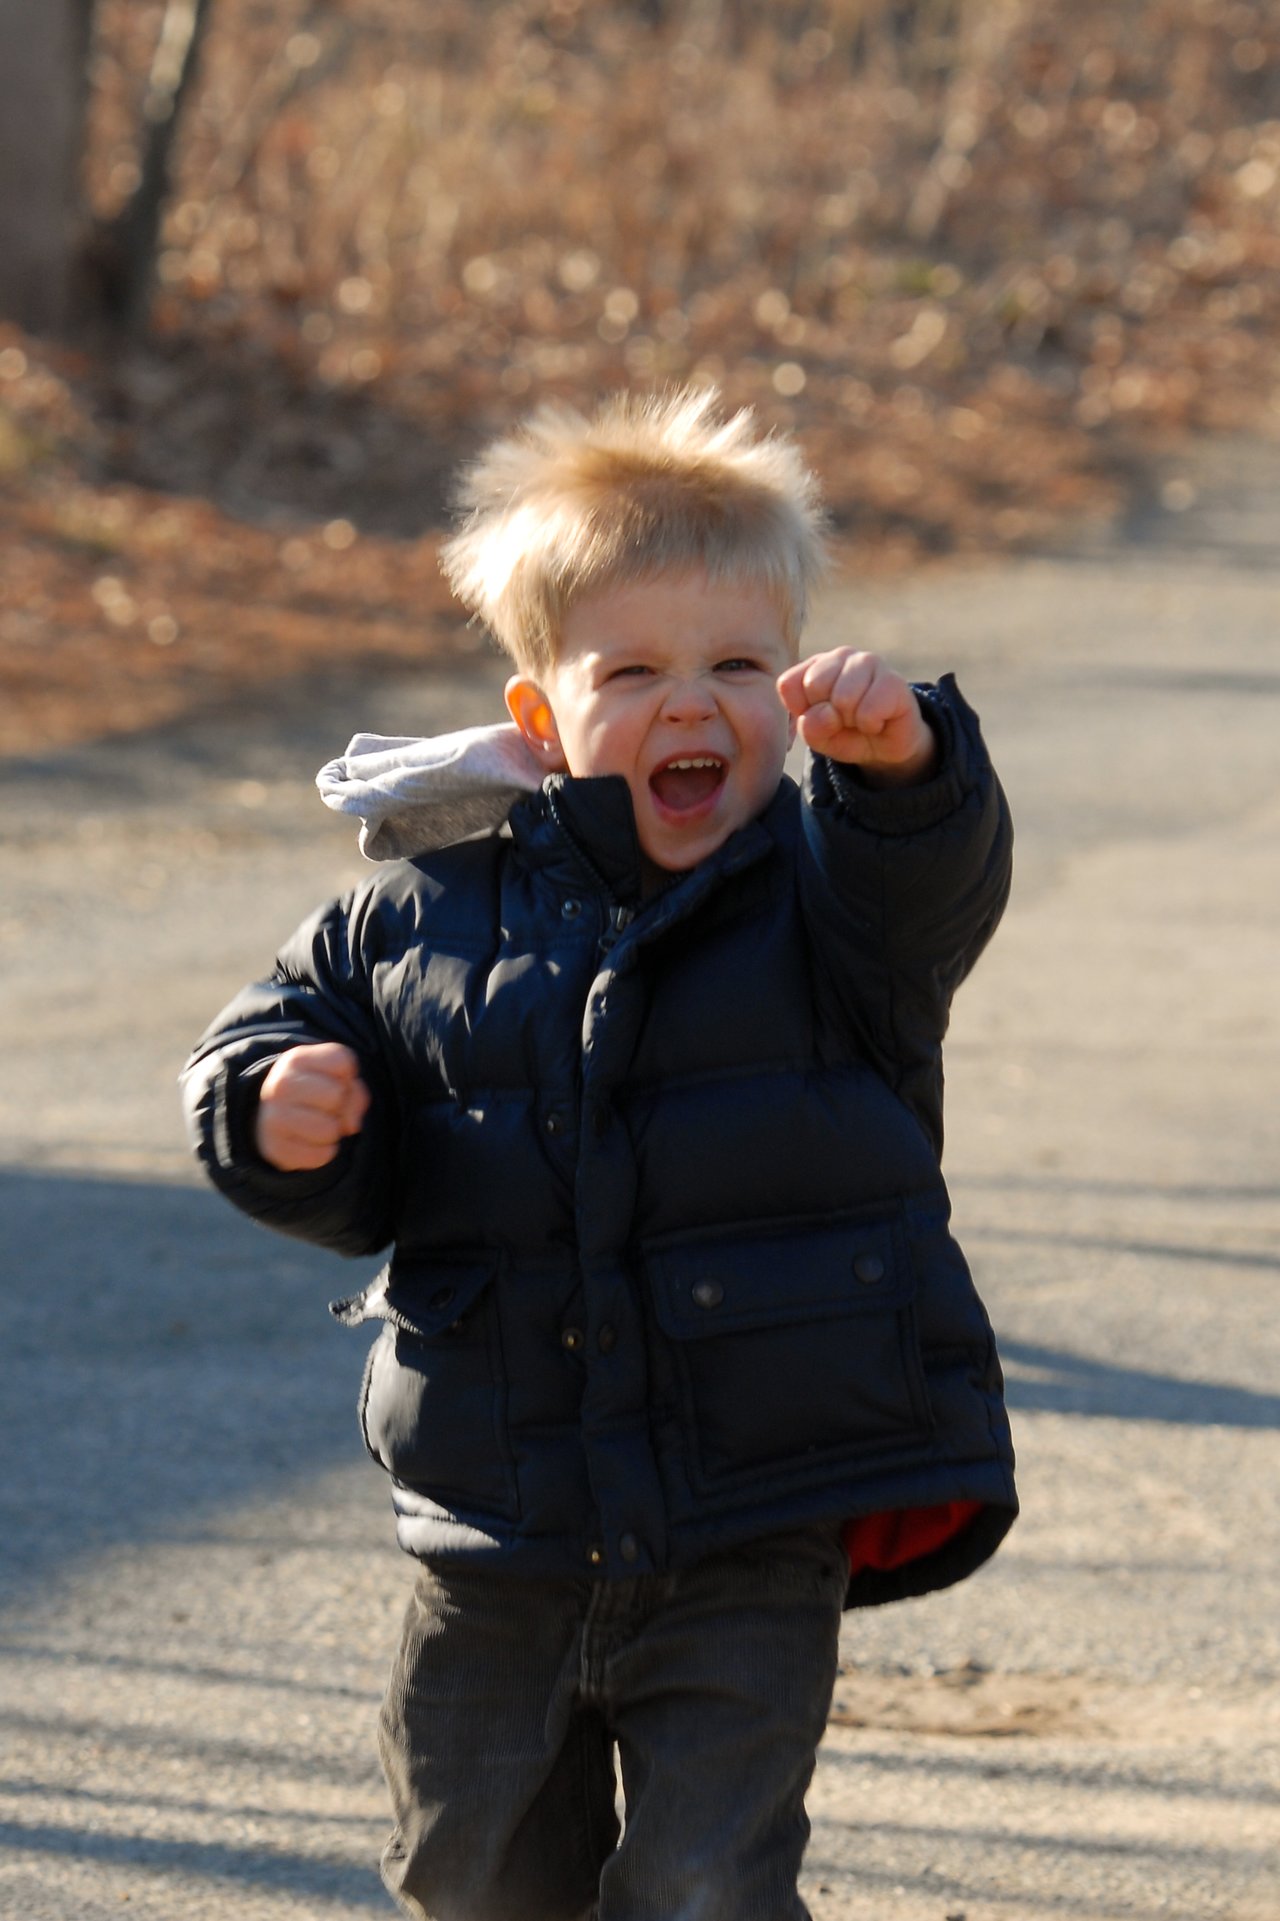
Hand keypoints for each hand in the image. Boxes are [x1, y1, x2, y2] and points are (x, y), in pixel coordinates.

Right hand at [254, 1042, 370, 1170]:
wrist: (275, 1118)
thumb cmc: (316, 1092)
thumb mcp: (336, 1077)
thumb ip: (355, 1091)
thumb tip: (351, 1125)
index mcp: (296, 1059)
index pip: (344, 1063)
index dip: (348, 1076)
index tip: (332, 1080)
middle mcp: (280, 1086)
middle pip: (337, 1095)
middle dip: (340, 1104)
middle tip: (325, 1106)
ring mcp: (273, 1118)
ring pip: (330, 1130)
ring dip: (333, 1131)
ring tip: (318, 1123)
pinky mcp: (275, 1148)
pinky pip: (322, 1155)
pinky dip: (324, 1151)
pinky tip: (310, 1141)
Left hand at [777, 648, 936, 783]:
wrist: (885, 749)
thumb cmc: (846, 734)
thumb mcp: (816, 736)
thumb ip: (809, 725)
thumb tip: (829, 712)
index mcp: (815, 664)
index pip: (788, 683)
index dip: (802, 711)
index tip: (820, 716)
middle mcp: (841, 655)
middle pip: (815, 685)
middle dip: (828, 715)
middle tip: (844, 719)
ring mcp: (869, 662)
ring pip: (843, 697)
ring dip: (851, 720)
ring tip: (861, 718)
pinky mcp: (893, 680)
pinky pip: (869, 710)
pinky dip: (871, 725)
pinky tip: (879, 720)